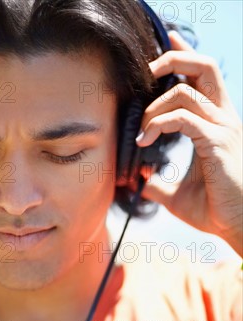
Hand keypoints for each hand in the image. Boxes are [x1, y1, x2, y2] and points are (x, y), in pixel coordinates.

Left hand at [136, 30, 241, 255]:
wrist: (235, 226)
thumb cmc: (213, 209)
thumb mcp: (177, 195)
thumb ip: (158, 184)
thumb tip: (139, 182)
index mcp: (217, 123)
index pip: (203, 77)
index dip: (185, 55)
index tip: (167, 43)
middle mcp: (223, 118)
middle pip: (203, 66)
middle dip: (172, 59)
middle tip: (146, 72)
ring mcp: (222, 128)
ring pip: (186, 90)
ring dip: (154, 106)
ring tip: (140, 131)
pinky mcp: (217, 141)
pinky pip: (182, 118)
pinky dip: (157, 124)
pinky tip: (144, 141)